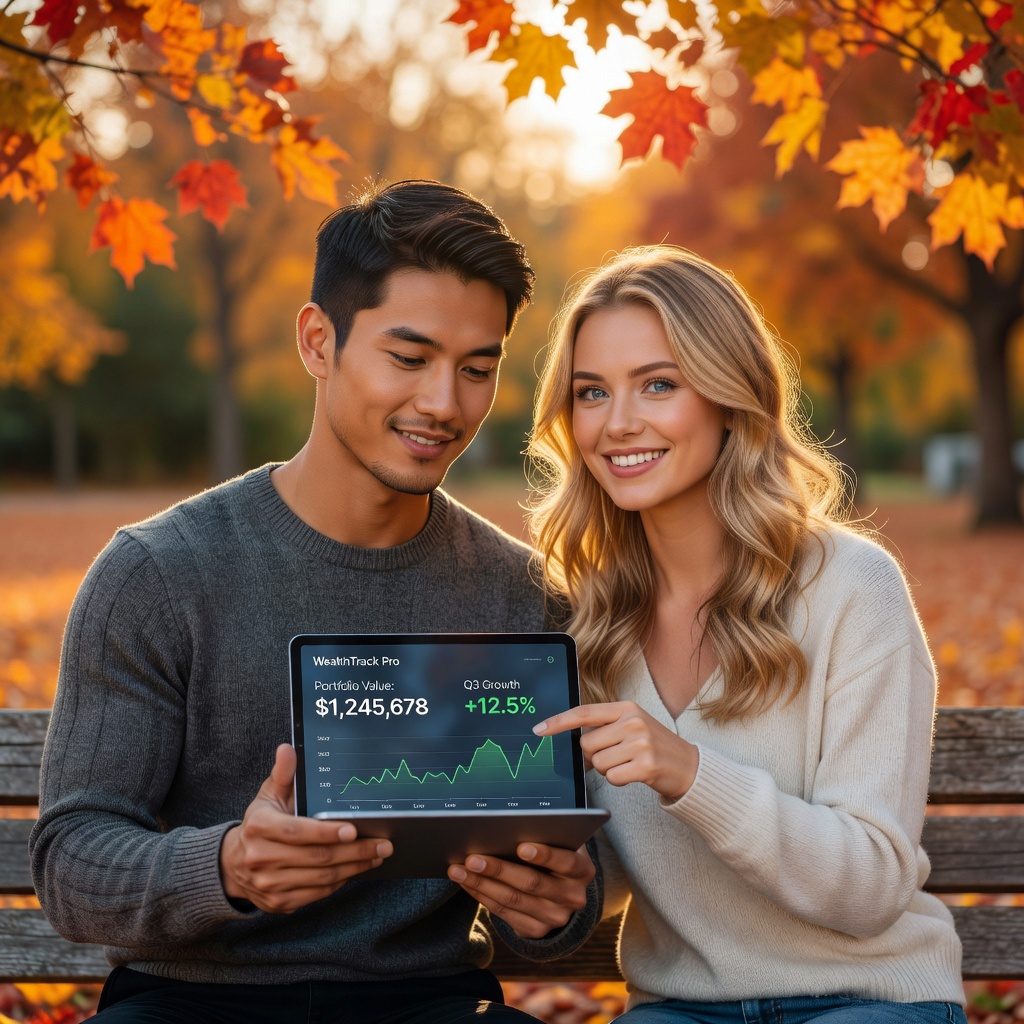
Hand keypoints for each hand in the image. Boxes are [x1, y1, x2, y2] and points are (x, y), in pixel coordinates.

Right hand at [219, 744, 392, 912]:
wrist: (233, 865)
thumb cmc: (260, 824)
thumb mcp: (268, 796)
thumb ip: (282, 774)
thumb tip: (288, 748)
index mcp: (259, 827)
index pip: (297, 831)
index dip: (326, 832)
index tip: (353, 829)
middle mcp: (261, 858)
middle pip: (316, 857)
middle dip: (355, 851)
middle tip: (383, 844)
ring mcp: (269, 884)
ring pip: (321, 878)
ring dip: (354, 868)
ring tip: (377, 856)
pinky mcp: (279, 902)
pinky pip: (317, 893)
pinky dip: (340, 882)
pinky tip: (356, 869)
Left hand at [448, 842, 594, 938]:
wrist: (565, 892)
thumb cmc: (557, 854)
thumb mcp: (561, 843)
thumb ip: (545, 835)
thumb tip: (507, 825)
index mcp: (582, 870)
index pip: (566, 862)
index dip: (544, 855)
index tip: (520, 847)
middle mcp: (572, 897)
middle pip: (532, 883)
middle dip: (499, 870)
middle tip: (472, 858)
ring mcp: (555, 918)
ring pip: (512, 900)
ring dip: (481, 884)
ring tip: (458, 870)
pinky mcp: (536, 930)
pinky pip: (504, 913)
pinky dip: (482, 896)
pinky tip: (467, 883)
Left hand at [535, 701, 697, 801]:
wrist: (690, 767)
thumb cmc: (654, 747)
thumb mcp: (632, 728)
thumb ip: (604, 730)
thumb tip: (573, 744)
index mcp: (626, 708)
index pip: (584, 712)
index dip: (559, 722)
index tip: (538, 729)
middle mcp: (633, 721)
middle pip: (587, 744)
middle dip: (594, 756)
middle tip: (616, 756)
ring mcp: (640, 743)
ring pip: (598, 763)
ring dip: (608, 769)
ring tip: (629, 764)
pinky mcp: (645, 766)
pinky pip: (612, 777)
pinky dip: (619, 780)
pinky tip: (635, 774)